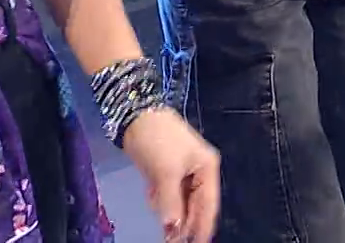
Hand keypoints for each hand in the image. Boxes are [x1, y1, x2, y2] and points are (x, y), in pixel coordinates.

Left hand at [121, 109, 219, 242]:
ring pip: (180, 201)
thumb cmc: (158, 140)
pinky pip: (168, 193)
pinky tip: (153, 199)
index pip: (208, 205)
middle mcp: (199, 171)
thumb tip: (174, 228)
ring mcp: (182, 170)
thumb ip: (172, 202)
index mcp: (207, 168)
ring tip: (162, 223)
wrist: (136, 114)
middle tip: (171, 241)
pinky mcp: (166, 170)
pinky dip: (161, 200)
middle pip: (195, 205)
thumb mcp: (166, 173)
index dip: (203, 227)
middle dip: (184, 223)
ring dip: (171, 213)